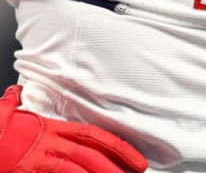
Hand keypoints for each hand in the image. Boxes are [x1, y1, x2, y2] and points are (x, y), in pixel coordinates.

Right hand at [0, 85, 147, 172]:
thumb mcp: (3, 114)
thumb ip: (13, 102)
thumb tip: (16, 92)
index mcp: (48, 130)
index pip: (90, 134)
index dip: (114, 144)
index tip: (133, 154)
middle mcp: (49, 146)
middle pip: (90, 155)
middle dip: (117, 163)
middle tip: (139, 170)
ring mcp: (41, 163)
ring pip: (79, 172)